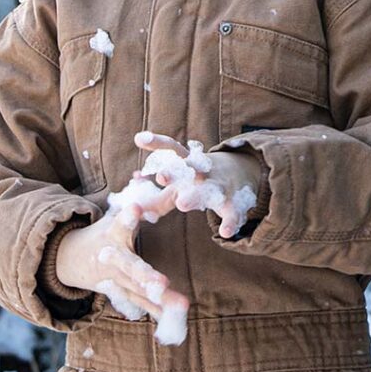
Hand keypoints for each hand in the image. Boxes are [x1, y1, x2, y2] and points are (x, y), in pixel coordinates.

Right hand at [55, 180, 189, 319]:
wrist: (73, 258)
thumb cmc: (106, 231)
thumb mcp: (123, 212)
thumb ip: (154, 202)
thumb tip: (179, 183)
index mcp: (113, 232)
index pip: (121, 222)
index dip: (128, 216)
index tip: (136, 208)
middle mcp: (112, 257)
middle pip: (128, 266)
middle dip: (145, 275)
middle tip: (162, 283)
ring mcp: (114, 279)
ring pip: (137, 290)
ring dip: (158, 299)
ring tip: (181, 304)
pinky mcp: (119, 293)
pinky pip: (140, 303)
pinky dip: (156, 311)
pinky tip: (174, 319)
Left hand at [133, 131, 261, 238]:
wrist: (240, 171)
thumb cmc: (197, 181)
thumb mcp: (177, 186)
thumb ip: (154, 198)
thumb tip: (130, 208)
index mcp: (187, 161)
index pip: (171, 148)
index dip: (156, 143)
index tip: (140, 139)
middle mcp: (202, 170)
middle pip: (189, 166)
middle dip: (175, 171)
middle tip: (160, 177)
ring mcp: (219, 184)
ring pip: (209, 187)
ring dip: (196, 195)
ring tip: (181, 203)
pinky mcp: (232, 201)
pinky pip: (231, 212)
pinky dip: (229, 221)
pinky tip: (224, 233)